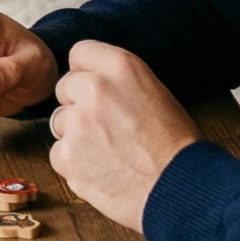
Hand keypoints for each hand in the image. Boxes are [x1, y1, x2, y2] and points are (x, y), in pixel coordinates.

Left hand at [46, 40, 200, 232]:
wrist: (180, 188)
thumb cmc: (176, 145)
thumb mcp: (154, 92)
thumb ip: (118, 82)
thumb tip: (90, 81)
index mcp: (121, 66)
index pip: (80, 53)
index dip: (86, 72)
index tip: (94, 88)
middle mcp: (95, 88)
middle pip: (65, 87)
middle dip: (79, 105)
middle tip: (107, 128)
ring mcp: (77, 122)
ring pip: (60, 122)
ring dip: (76, 136)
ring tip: (109, 153)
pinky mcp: (67, 155)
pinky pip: (58, 154)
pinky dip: (75, 164)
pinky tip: (102, 171)